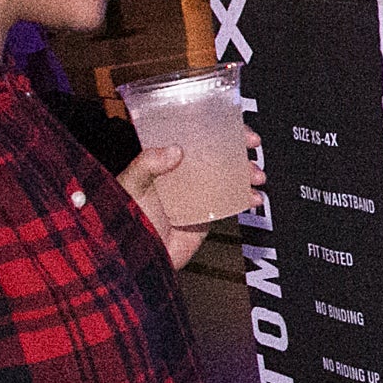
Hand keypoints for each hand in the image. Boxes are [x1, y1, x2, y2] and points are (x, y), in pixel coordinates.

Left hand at [116, 126, 263, 269]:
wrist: (139, 256)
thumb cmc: (126, 218)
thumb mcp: (133, 184)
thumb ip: (148, 164)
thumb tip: (175, 150)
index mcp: (165, 158)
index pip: (194, 134)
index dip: (216, 126)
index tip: (233, 126)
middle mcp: (184, 172)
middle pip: (218, 151)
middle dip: (239, 147)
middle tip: (252, 147)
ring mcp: (198, 192)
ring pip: (230, 174)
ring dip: (248, 172)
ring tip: (256, 177)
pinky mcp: (209, 212)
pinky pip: (233, 200)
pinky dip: (247, 197)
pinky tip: (254, 198)